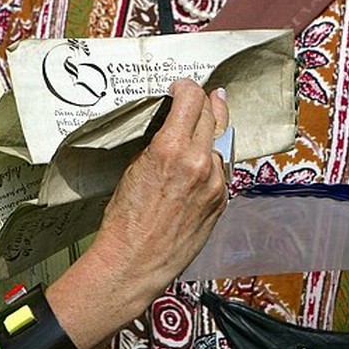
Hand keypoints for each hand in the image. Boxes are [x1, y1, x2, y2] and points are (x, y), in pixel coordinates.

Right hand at [48, 79, 228, 348]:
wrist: (136, 261)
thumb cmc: (125, 217)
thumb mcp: (135, 167)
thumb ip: (160, 142)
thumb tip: (172, 126)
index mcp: (171, 149)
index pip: (191, 100)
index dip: (186, 87)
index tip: (181, 87)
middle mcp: (199, 162)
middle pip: (212, 115)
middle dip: (206, 101)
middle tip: (203, 95)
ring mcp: (215, 182)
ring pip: (223, 140)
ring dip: (215, 127)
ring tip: (211, 117)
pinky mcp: (221, 200)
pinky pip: (223, 166)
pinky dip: (216, 155)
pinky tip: (209, 152)